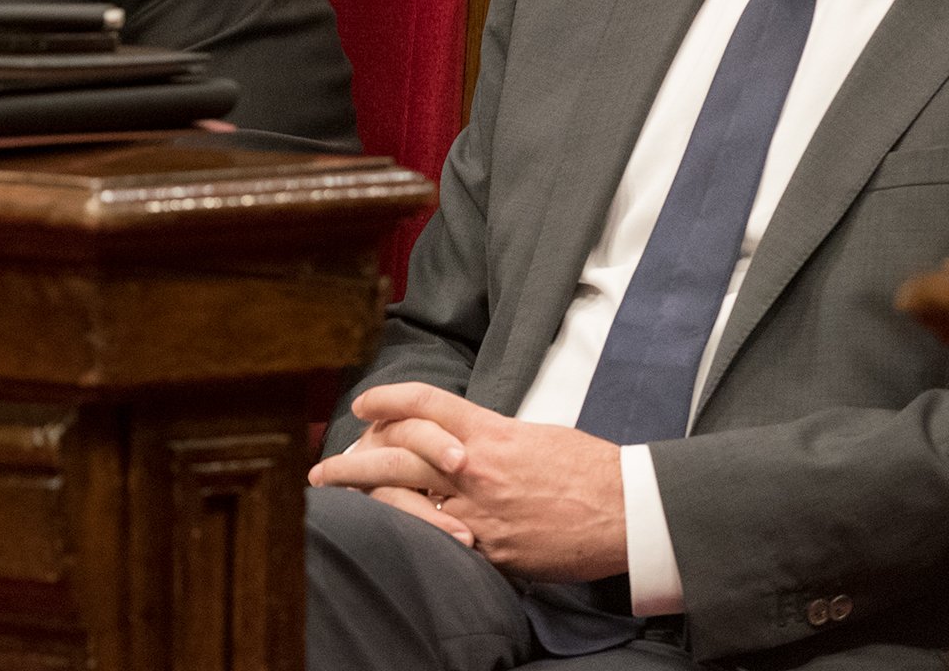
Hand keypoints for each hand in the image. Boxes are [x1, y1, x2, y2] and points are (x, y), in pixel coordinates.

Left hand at [312, 384, 625, 582]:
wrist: (626, 512)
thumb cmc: (586, 469)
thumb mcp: (533, 435)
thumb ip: (487, 436)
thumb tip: (455, 440)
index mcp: (488, 432)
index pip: (424, 403)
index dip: (386, 398)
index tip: (361, 405)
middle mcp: (475, 468)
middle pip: (397, 453)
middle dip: (352, 461)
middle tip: (322, 469)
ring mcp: (479, 512)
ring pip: (406, 501)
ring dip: (367, 500)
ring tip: (339, 503)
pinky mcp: (490, 550)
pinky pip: (439, 542)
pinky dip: (411, 535)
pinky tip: (389, 534)